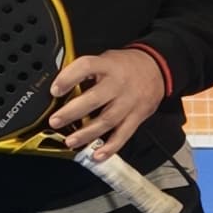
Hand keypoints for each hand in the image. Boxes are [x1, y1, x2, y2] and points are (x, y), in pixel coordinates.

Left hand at [43, 47, 168, 162]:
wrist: (157, 68)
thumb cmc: (126, 66)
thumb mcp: (106, 58)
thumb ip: (87, 70)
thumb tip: (61, 85)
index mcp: (108, 65)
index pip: (86, 67)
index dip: (68, 78)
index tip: (55, 90)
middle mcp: (119, 84)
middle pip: (94, 99)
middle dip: (72, 112)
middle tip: (55, 121)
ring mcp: (129, 102)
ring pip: (107, 120)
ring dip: (87, 133)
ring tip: (70, 141)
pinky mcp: (137, 116)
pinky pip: (123, 134)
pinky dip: (110, 147)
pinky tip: (97, 154)